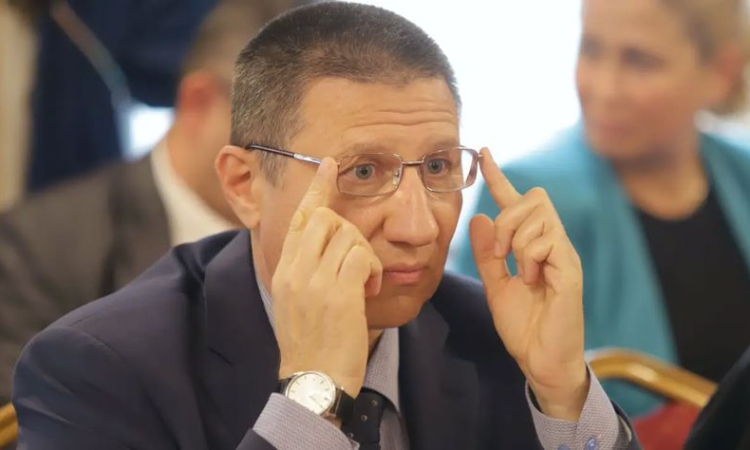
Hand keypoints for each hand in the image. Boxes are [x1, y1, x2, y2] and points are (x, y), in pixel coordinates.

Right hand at [273, 158, 382, 399]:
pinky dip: (374, 270)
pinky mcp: (338, 296)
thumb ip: (306, 270)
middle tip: (359, 260)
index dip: (316, 189)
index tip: (329, 165)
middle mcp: (294, 271)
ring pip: (348, 234)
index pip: (298, 217)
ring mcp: (314, 282)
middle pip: (325, 217)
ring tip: (365, 283)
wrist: (313, 384)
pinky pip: (363, 256)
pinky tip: (370, 291)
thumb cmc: (312, 345)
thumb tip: (324, 243)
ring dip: (365, 254)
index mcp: (284, 271)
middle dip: (350, 229)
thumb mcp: (296, 302)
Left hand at [469, 148, 587, 420]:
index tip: (482, 151)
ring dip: (517, 243)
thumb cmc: (524, 325)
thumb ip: (487, 254)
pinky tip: (532, 280)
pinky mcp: (570, 270)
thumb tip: (479, 217)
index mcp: (532, 244)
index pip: (516, 200)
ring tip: (522, 273)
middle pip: (534, 196)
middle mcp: (552, 242)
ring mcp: (564, 254)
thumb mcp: (495, 285)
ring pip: (538, 217)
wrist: (541, 360)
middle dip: (508, 217)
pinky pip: (547, 241)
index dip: (498, 175)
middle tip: (501, 252)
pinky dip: (529, 259)